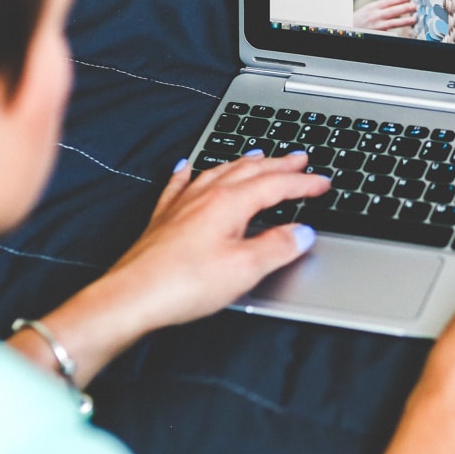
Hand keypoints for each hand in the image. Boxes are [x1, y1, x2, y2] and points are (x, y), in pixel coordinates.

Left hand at [17, 151, 329, 383]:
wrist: (131, 298)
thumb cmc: (183, 284)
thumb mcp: (244, 269)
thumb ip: (278, 247)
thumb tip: (302, 232)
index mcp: (229, 203)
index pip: (276, 185)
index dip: (303, 183)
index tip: (323, 182)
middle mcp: (205, 196)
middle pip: (249, 171)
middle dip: (279, 163)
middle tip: (299, 157)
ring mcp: (182, 205)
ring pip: (219, 172)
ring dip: (243, 163)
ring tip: (258, 155)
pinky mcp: (164, 220)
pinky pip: (180, 184)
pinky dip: (190, 172)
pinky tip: (186, 166)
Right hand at [353, 0, 415, 30]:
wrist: (348, 29)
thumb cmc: (358, 20)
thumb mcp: (367, 10)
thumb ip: (380, 8)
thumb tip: (395, 5)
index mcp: (372, 7)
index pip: (388, 1)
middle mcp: (375, 15)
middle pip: (392, 10)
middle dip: (405, 7)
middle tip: (415, 6)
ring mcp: (376, 25)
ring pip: (393, 22)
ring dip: (405, 20)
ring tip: (414, 19)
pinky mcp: (378, 34)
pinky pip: (389, 32)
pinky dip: (397, 31)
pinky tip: (405, 31)